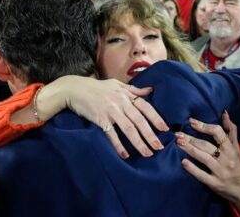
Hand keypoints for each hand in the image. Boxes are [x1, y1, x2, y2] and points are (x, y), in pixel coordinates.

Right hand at [36, 75, 168, 157]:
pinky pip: (111, 134)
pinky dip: (118, 145)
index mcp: (126, 94)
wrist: (74, 89)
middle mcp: (120, 103)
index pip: (145, 107)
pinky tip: (125, 155)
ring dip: (139, 142)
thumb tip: (150, 91)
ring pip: (128, 129)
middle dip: (150, 135)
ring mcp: (110, 111)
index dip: (156, 118)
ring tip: (147, 153)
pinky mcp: (100, 119)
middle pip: (139, 121)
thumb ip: (134, 90)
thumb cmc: (96, 87)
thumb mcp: (116, 84)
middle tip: (159, 147)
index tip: (165, 129)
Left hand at [175, 111, 239, 216]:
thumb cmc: (239, 166)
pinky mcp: (215, 184)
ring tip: (178, 143)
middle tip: (178, 133)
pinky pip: (202, 176)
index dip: (204, 126)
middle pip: (207, 146)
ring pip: (204, 158)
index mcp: (231, 149)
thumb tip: (224, 113)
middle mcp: (226, 159)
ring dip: (190, 149)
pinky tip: (183, 162)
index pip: (218, 133)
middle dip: (191, 139)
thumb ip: (230, 130)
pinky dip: (193, 169)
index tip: (191, 121)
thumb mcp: (237, 147)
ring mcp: (220, 172)